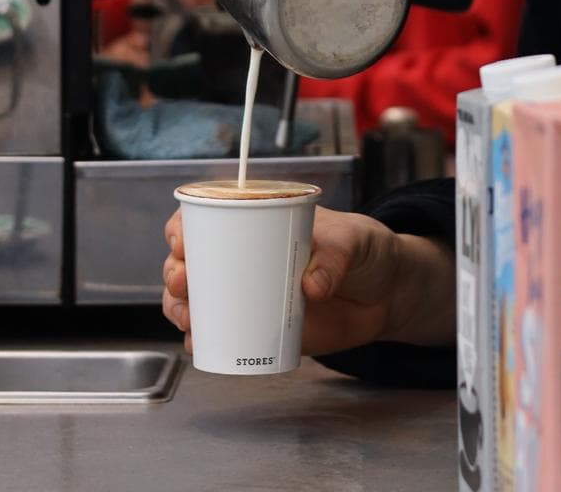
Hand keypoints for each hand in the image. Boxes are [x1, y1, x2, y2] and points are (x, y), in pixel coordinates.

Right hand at [162, 205, 454, 355]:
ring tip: (187, 318)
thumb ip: (335, 258)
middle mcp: (245, 256)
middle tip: (183, 283)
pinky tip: (197, 344)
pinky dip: (202, 340)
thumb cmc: (365, 250)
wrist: (385, 294)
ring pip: (197, 298)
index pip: (208, 216)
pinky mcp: (261, 326)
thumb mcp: (353, 242)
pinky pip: (220, 333)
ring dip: (180, 307)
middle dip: (175, 272)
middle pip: (192, 260)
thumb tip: (311, 287)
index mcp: (259, 221)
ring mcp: (250, 292)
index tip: (182, 243)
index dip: (185, 227)